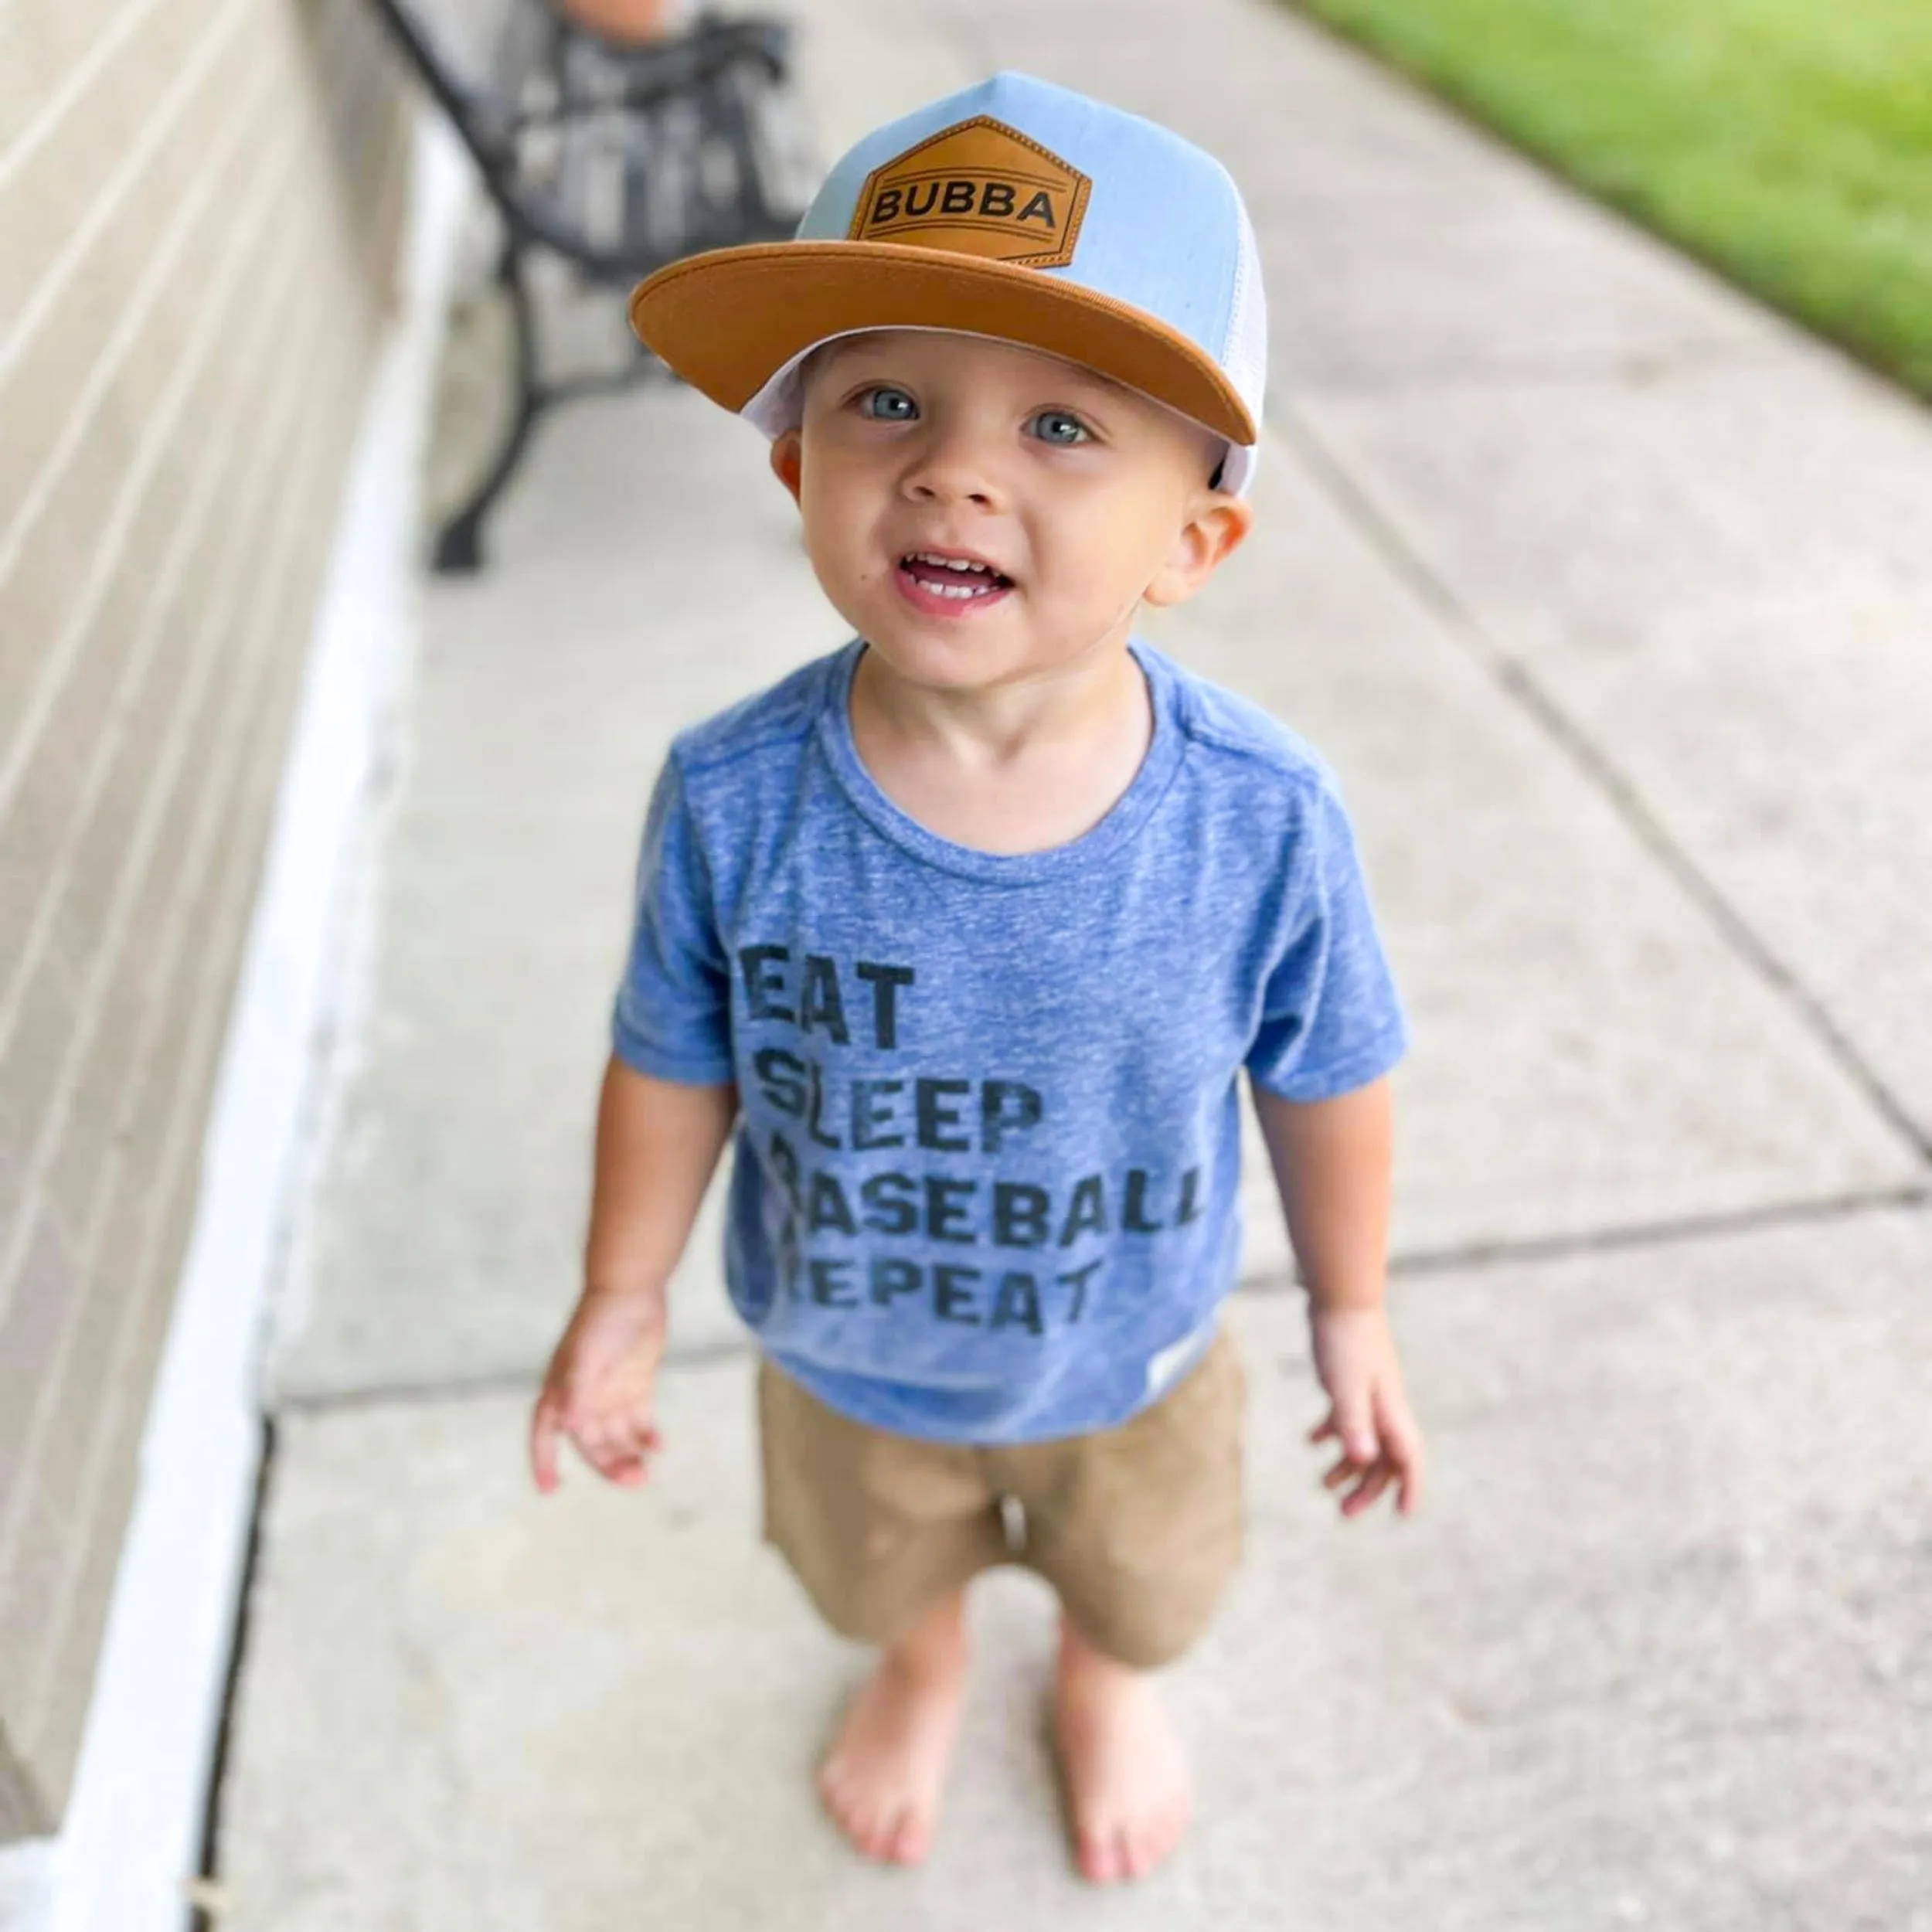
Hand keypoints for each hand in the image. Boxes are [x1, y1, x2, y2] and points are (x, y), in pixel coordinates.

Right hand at [529, 1289, 667, 1492]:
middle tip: (634, 1481)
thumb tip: (568, 1428)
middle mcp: (584, 1398)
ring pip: (617, 1438)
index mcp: (562, 1391)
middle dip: (608, 1465)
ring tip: (646, 1474)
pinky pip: (640, 1422)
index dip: (544, 1460)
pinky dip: (647, 1437)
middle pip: (591, 1443)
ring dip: (629, 1457)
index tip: (549, 1489)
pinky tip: (658, 1447)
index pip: (545, 1433)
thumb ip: (577, 1391)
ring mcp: (611, 1394)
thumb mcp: (586, 1356)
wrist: (632, 1289)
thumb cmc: (600, 1320)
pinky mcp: (636, 1387)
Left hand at [1306, 1302, 1423, 1517]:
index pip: (1409, 1459)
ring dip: (1349, 1466)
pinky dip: (1332, 1433)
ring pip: (1366, 1440)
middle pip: (1385, 1458)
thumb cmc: (1344, 1341)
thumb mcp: (1344, 1386)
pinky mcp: (1352, 1381)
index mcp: (1390, 1412)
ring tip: (1324, 1486)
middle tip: (1344, 1512)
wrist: (1340, 1297)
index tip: (1402, 1515)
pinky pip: (1348, 1417)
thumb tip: (1363, 1460)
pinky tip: (1311, 1441)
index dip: (1409, 1488)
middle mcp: (1385, 1406)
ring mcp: (1370, 1393)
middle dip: (1368, 1488)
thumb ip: (1353, 1422)